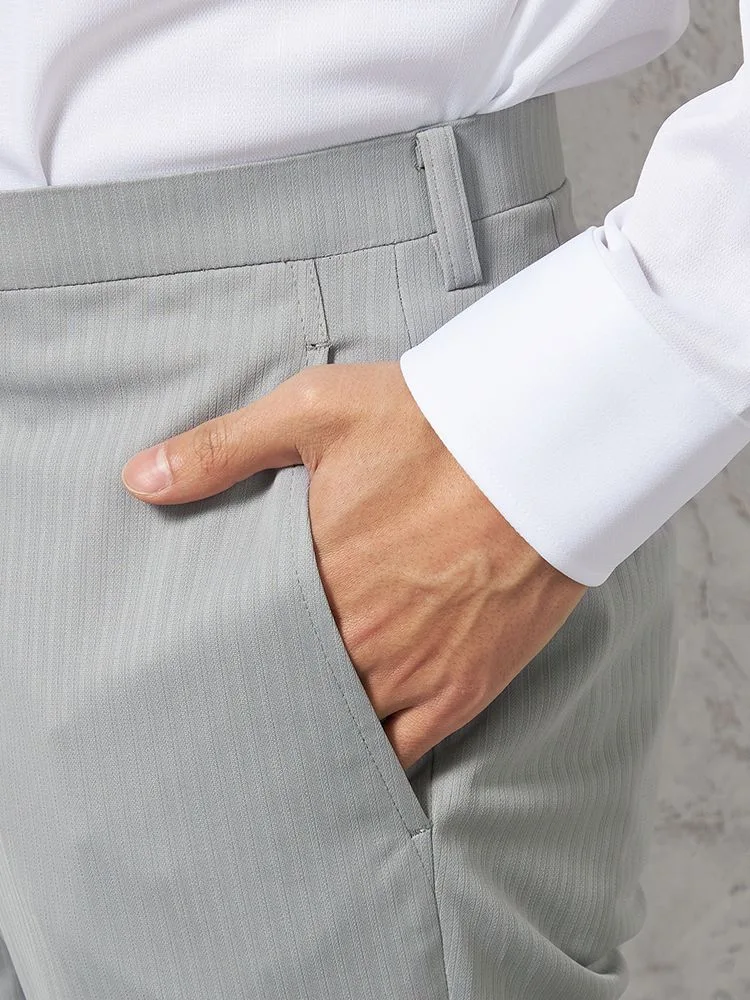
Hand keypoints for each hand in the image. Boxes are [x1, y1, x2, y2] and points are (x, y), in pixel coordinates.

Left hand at [120, 361, 586, 769]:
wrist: (542, 448)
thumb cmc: (430, 424)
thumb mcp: (315, 410)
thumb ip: (224, 449)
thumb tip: (138, 480)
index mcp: (312, 574)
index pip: (242, 638)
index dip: (217, 659)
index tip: (195, 671)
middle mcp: (355, 636)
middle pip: (287, 689)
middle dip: (258, 701)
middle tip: (225, 721)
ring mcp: (410, 671)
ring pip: (339, 729)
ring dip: (306, 737)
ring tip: (273, 755)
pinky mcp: (463, 688)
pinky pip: (406, 751)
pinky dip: (372, 764)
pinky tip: (346, 772)